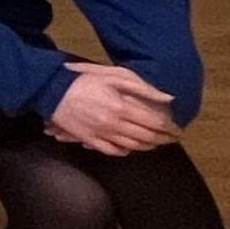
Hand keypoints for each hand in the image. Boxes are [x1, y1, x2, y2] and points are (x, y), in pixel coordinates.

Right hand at [48, 64, 177, 156]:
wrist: (51, 90)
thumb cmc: (84, 80)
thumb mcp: (114, 76)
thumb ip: (141, 87)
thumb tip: (167, 97)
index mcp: (122, 107)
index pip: (153, 122)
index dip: (169, 127)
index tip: (177, 129)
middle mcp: (114, 124)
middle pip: (146, 136)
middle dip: (162, 139)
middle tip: (172, 139)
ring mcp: (101, 133)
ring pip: (131, 146)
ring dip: (147, 146)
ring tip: (156, 144)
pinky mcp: (88, 138)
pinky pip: (111, 150)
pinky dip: (124, 151)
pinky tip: (130, 149)